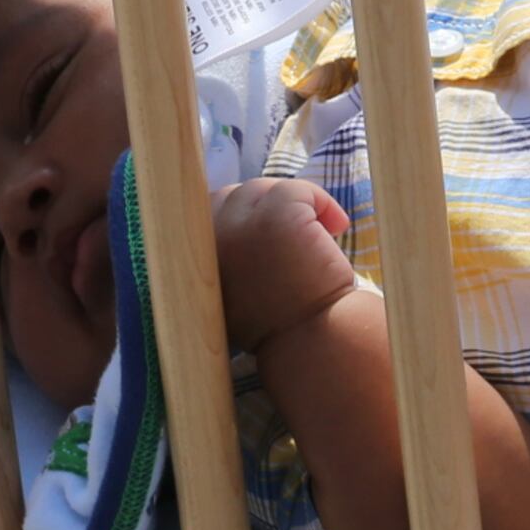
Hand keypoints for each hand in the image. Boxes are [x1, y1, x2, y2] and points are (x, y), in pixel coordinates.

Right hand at [211, 176, 362, 357]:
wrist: (311, 341)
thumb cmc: (279, 323)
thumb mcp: (233, 292)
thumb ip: (225, 257)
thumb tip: (244, 219)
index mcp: (191, 261)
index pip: (206, 213)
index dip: (242, 218)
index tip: (270, 237)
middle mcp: (206, 241)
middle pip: (232, 196)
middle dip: (266, 208)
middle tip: (298, 237)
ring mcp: (237, 226)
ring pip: (264, 190)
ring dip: (294, 206)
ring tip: (322, 236)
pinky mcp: (274, 217)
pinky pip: (296, 189)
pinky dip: (321, 201)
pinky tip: (337, 227)